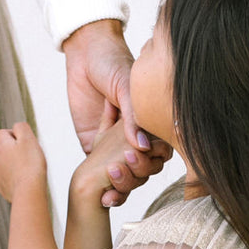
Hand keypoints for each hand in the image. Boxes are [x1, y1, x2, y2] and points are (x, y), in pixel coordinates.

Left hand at [0, 121, 46, 201]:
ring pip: (5, 164)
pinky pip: (8, 179)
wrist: (29, 192)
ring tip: (29, 169)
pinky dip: (16, 178)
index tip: (25, 141)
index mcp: (2, 146)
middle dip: (15, 150)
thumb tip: (17, 126)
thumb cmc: (31, 166)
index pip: (1, 133)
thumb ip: (21, 127)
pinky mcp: (3, 188)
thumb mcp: (28, 139)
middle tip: (29, 155)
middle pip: (4, 149)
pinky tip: (25, 181)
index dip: (13, 134)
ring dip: (15, 164)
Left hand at [63, 20, 174, 203]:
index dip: (156, 158)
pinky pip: (106, 175)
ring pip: (129, 177)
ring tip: (111, 179)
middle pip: (147, 169)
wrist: (84, 53)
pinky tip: (104, 195)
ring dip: (124, 184)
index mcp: (153, 122)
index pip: (163, 151)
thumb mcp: (125, 86)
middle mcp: (138, 137)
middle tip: (125, 161)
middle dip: (138, 172)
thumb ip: (133, 117)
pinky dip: (108, 188)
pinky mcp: (95, 150)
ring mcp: (117, 145)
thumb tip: (144, 148)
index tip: (146, 154)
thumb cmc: (111, 62)